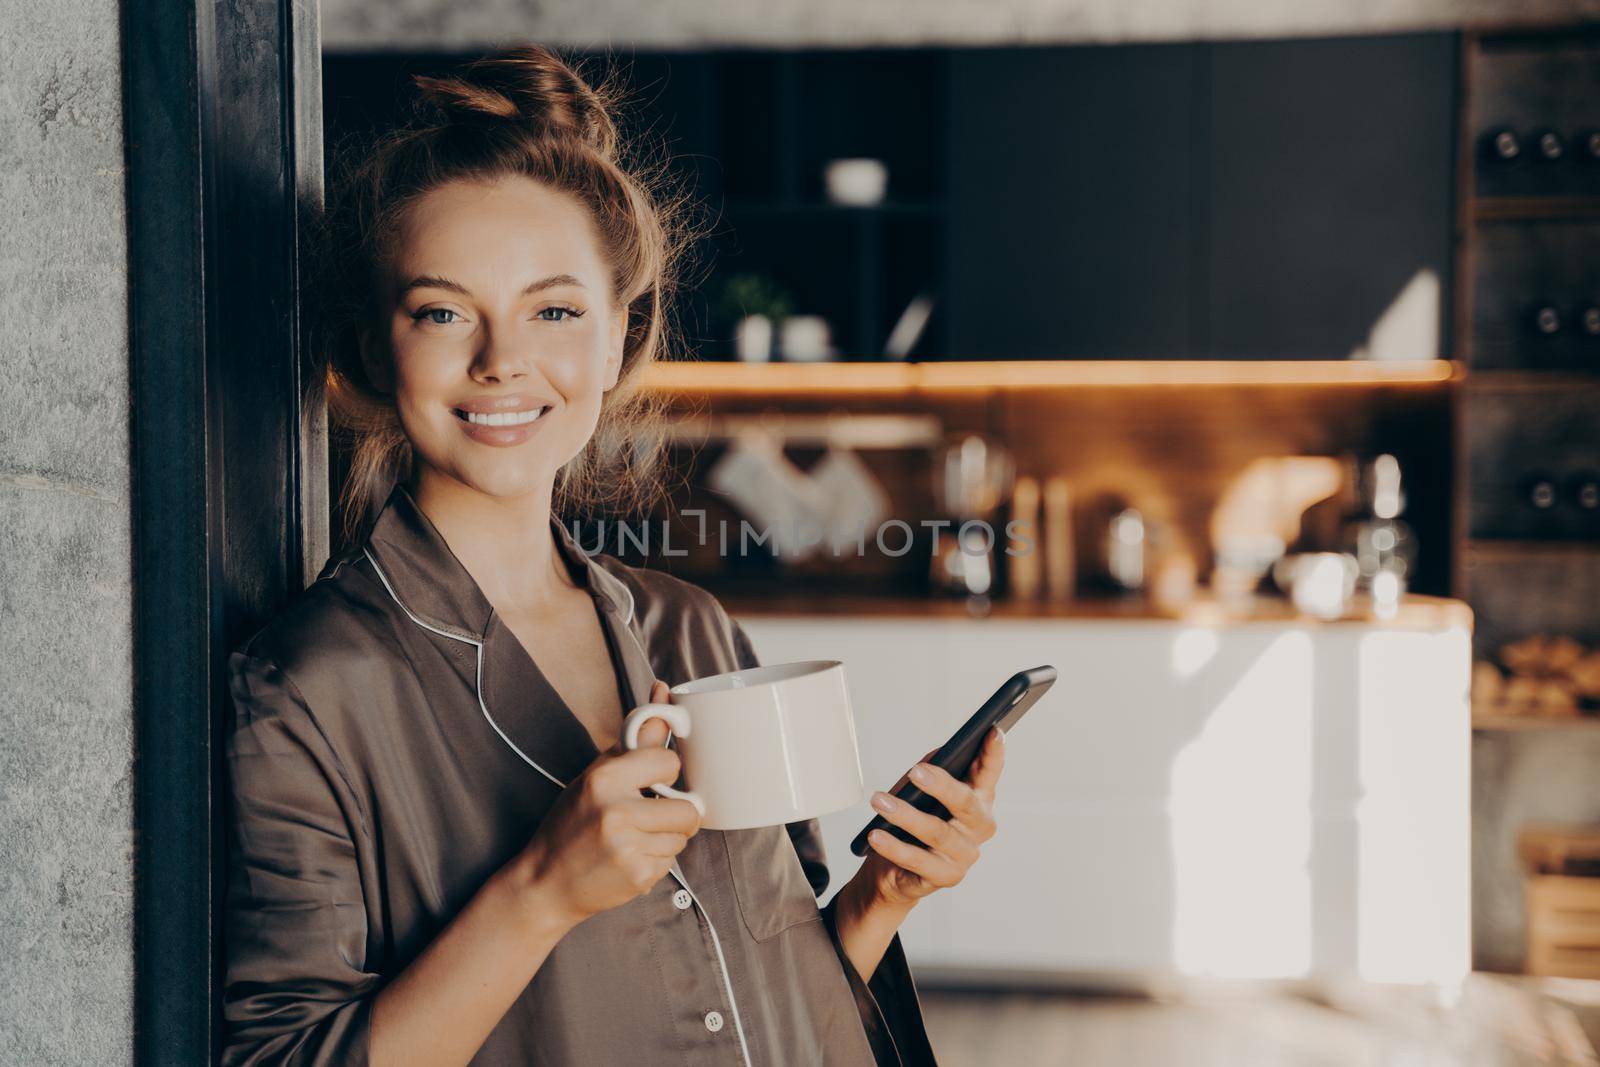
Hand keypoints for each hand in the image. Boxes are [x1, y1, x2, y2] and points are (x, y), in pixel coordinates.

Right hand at [516, 681, 701, 927]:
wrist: (545, 882)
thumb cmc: (571, 823)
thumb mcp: (596, 774)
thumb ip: (637, 739)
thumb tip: (664, 691)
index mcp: (605, 779)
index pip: (669, 762)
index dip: (664, 772)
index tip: (651, 781)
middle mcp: (617, 813)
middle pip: (688, 809)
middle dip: (676, 813)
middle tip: (650, 815)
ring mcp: (628, 848)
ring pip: (683, 836)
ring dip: (666, 837)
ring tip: (635, 838)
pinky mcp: (638, 877)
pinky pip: (672, 861)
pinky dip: (657, 860)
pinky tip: (630, 858)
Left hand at [857, 726, 1005, 909]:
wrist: (893, 871)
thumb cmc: (911, 821)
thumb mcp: (920, 791)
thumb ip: (931, 770)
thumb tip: (932, 760)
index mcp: (979, 799)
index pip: (989, 773)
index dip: (994, 753)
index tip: (994, 730)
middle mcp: (979, 827)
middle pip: (965, 803)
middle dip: (941, 785)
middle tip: (915, 771)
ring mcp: (965, 854)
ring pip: (937, 832)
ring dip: (905, 815)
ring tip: (879, 801)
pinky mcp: (947, 877)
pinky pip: (918, 860)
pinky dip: (894, 846)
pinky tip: (876, 834)